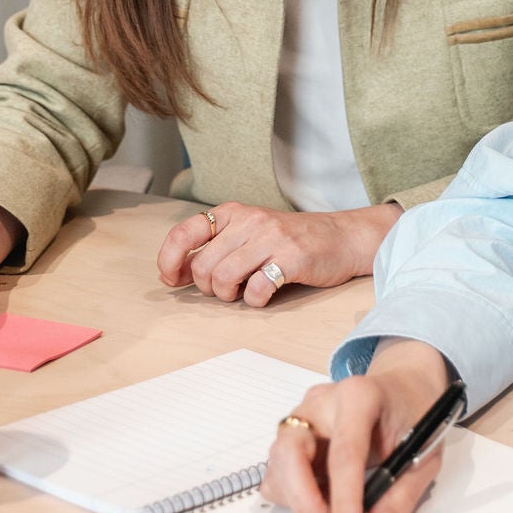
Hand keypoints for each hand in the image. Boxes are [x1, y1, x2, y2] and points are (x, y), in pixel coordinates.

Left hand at [155, 201, 400, 305]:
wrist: (343, 238)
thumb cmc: (290, 240)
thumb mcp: (250, 231)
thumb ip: (216, 246)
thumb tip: (174, 273)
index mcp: (234, 212)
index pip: (185, 232)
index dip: (169, 260)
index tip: (172, 279)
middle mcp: (250, 221)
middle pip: (202, 265)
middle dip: (207, 288)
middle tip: (225, 289)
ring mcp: (272, 238)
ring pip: (223, 278)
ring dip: (228, 295)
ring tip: (243, 292)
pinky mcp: (292, 258)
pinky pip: (256, 289)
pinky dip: (254, 300)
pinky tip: (265, 294)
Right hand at [260, 339, 453, 512]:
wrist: (402, 387)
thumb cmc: (414, 416)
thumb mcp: (425, 454)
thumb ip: (402, 495)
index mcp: (360, 397)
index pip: (344, 453)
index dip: (344, 500)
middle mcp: (321, 401)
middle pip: (290, 451)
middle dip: (302, 498)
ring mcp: (301, 415)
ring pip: (277, 464)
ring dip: (296, 499)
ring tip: (329, 511)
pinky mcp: (291, 432)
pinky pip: (276, 470)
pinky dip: (291, 493)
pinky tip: (320, 496)